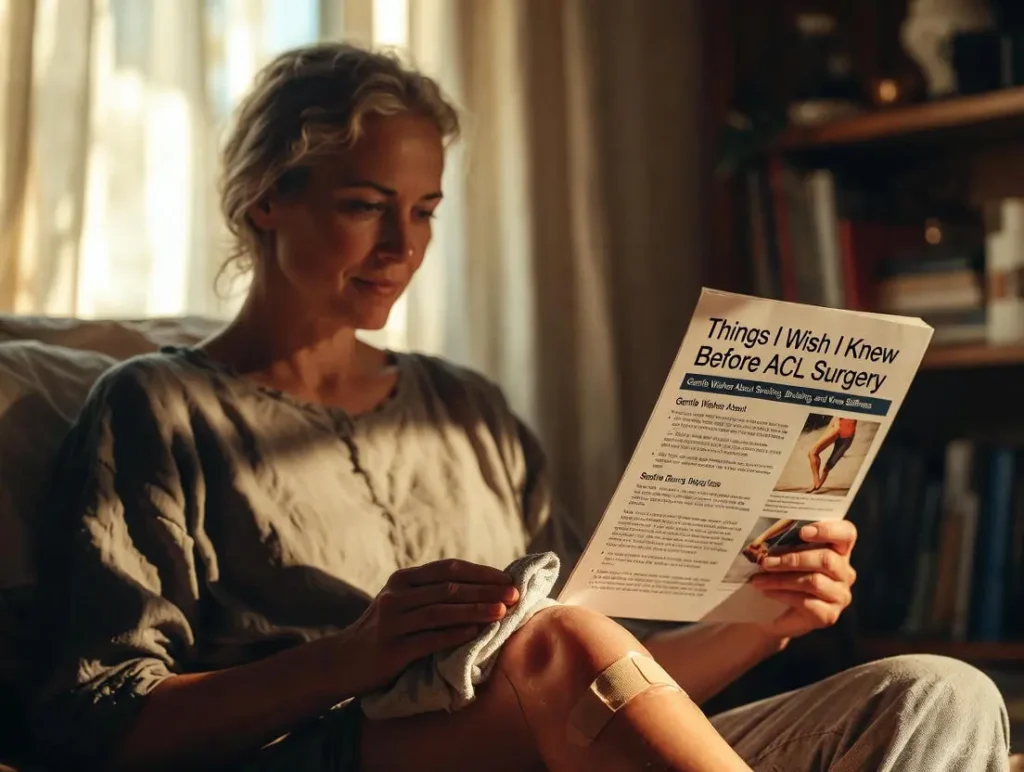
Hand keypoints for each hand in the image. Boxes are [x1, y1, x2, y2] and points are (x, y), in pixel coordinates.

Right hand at [337, 559, 518, 694]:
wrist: (342, 661)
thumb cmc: (385, 631)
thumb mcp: (402, 603)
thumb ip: (432, 593)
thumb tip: (484, 587)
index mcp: (402, 579)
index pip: (449, 568)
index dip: (481, 572)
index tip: (508, 579)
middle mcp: (396, 596)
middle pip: (449, 588)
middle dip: (485, 590)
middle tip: (515, 595)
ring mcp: (392, 622)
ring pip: (442, 612)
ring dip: (476, 610)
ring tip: (503, 612)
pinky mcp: (391, 649)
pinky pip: (429, 640)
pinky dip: (455, 635)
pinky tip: (476, 634)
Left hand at [749, 520, 856, 639]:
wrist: (774, 613)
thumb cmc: (784, 576)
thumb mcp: (787, 556)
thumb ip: (788, 543)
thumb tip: (769, 536)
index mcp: (838, 551)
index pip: (847, 534)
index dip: (828, 530)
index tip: (803, 531)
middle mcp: (844, 572)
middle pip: (826, 559)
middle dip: (792, 559)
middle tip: (766, 561)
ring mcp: (839, 595)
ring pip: (814, 581)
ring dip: (781, 578)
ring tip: (759, 578)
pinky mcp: (829, 615)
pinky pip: (806, 601)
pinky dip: (783, 594)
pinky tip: (767, 592)